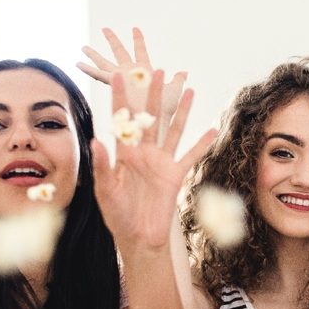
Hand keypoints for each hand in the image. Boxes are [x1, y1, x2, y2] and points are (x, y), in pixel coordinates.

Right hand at [78, 27, 186, 125]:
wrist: (157, 118)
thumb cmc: (167, 109)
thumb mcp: (175, 90)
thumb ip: (177, 80)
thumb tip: (184, 73)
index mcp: (145, 71)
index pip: (141, 51)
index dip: (138, 40)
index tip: (135, 28)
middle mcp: (131, 73)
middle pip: (119, 52)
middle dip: (112, 41)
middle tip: (105, 28)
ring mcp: (122, 78)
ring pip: (105, 63)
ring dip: (94, 55)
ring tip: (83, 47)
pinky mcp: (115, 84)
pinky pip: (99, 75)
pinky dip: (89, 70)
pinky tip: (78, 64)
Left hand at [90, 71, 214, 249]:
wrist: (138, 237)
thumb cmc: (117, 215)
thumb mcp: (104, 190)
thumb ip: (101, 166)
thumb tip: (95, 141)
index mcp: (123, 153)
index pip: (121, 119)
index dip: (119, 97)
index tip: (119, 76)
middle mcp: (143, 152)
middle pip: (150, 117)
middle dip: (152, 94)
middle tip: (156, 71)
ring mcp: (161, 162)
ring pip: (172, 130)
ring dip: (180, 110)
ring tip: (187, 89)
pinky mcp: (175, 175)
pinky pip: (191, 155)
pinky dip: (202, 143)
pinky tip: (213, 129)